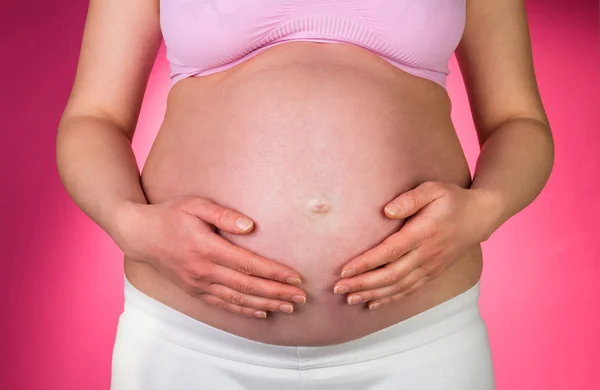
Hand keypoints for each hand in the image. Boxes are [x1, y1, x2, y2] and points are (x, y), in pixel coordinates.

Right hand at [115, 195, 306, 318]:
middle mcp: (204, 271)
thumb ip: (224, 215)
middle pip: (248, 286)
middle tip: (301, 297)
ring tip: (289, 307)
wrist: (141, 236)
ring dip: (266, 304)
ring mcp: (199, 284)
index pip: (249, 264)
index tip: (295, 277)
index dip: (274, 272)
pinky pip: (223, 304)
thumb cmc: (170, 216)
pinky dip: (244, 310)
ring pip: (238, 299)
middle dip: (277, 293)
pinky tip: (261, 312)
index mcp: (207, 248)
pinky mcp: (195, 291)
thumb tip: (251, 226)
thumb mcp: (196, 205)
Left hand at [333, 181, 494, 309]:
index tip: (344, 270)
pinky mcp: (432, 273)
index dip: (365, 263)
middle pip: (389, 275)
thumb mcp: (433, 189)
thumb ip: (410, 199)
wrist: (480, 217)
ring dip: (372, 294)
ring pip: (398, 287)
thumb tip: (385, 211)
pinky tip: (373, 303)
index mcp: (422, 234)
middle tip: (337, 288)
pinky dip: (390, 298)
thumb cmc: (452, 199)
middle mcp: (426, 255)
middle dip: (362, 283)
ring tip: (349, 298)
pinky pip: (409, 290)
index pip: (388, 253)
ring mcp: (430, 267)